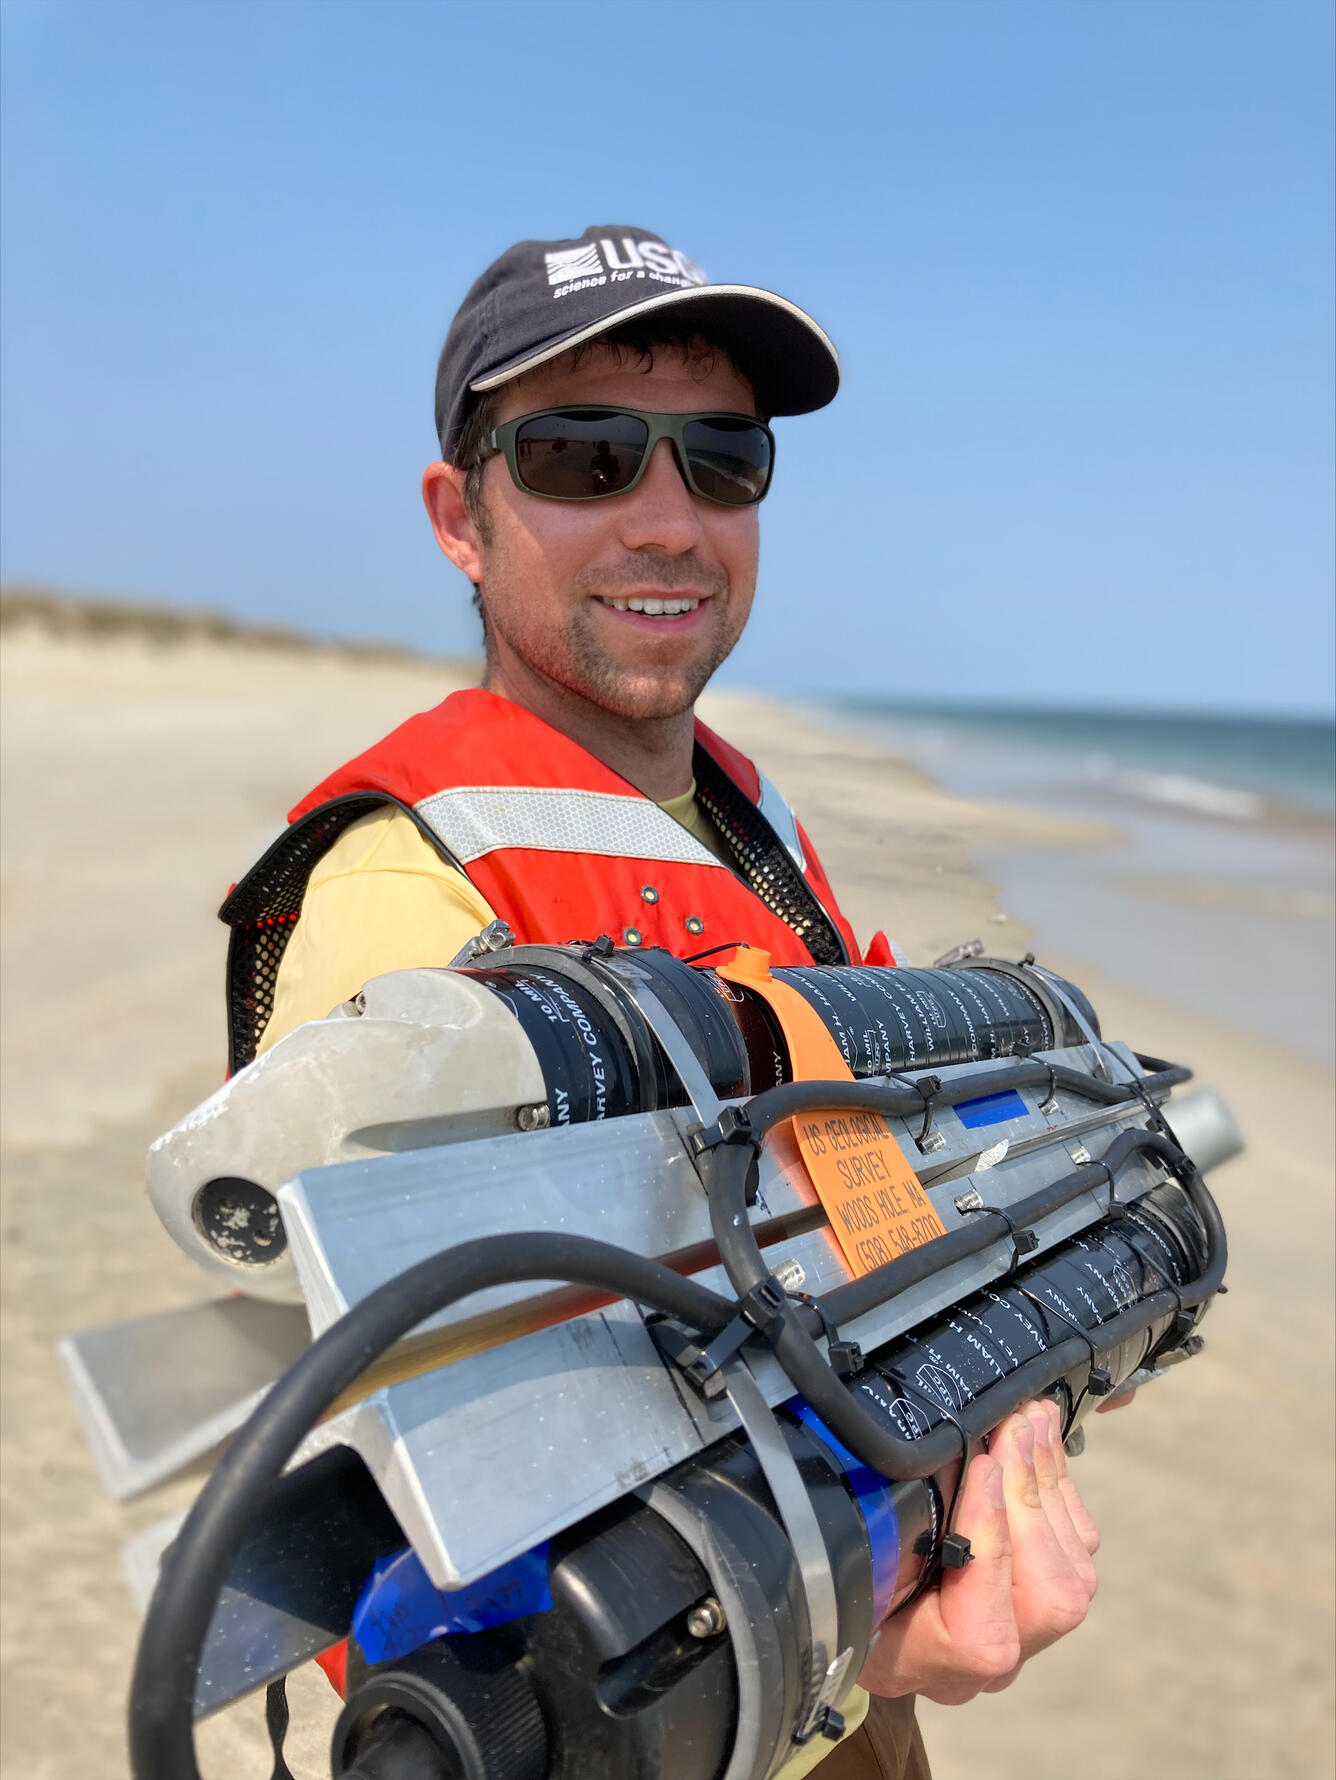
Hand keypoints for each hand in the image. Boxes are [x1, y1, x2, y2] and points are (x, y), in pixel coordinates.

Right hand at [859, 1399, 1099, 1704]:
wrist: (851, 1609)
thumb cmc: (837, 1579)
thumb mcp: (843, 1556)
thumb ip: (882, 1528)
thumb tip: (938, 1459)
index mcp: (920, 1661)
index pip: (981, 1635)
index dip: (990, 1547)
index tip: (980, 1467)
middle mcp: (982, 1666)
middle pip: (1044, 1602)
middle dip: (1031, 1500)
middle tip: (1014, 1425)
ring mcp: (1022, 1640)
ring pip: (1070, 1576)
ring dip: (1050, 1485)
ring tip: (1031, 1419)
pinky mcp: (1042, 1604)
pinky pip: (1075, 1552)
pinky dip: (1060, 1489)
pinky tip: (1043, 1440)